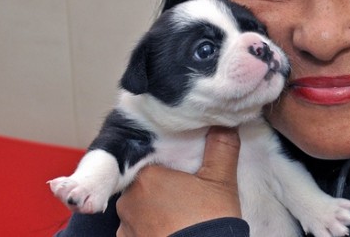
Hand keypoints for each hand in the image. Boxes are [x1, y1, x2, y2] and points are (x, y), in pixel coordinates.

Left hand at [116, 127, 241, 235]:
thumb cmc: (208, 219)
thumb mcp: (222, 180)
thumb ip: (221, 147)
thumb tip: (224, 124)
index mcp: (147, 177)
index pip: (152, 163)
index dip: (168, 168)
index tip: (184, 176)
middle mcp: (127, 201)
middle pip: (143, 187)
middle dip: (161, 191)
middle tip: (187, 197)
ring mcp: (125, 229)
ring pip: (139, 213)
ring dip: (154, 215)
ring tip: (181, 220)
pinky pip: (138, 234)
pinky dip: (152, 233)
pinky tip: (172, 233)